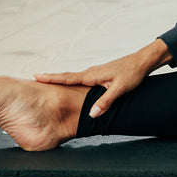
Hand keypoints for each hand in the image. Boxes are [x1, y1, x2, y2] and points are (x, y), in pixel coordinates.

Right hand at [34, 43, 162, 117]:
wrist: (141, 62)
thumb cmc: (132, 74)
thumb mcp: (119, 90)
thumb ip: (105, 102)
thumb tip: (91, 115)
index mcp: (92, 75)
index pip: (67, 78)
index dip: (51, 78)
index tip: (36, 76)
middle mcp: (90, 72)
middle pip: (66, 77)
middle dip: (50, 78)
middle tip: (34, 79)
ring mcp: (94, 73)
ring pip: (73, 78)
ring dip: (60, 80)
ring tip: (46, 83)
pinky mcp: (99, 75)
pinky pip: (81, 79)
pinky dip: (71, 81)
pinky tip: (69, 86)